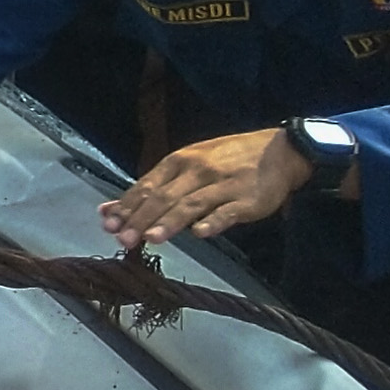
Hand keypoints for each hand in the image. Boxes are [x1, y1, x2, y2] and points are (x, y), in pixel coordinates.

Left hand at [102, 126, 306, 249]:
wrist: (281, 150)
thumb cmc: (227, 159)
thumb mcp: (188, 164)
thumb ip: (152, 187)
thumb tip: (108, 209)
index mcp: (180, 161)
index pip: (147, 185)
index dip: (127, 205)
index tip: (108, 225)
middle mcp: (199, 171)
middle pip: (165, 197)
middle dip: (142, 218)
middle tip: (123, 239)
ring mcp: (224, 185)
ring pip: (192, 204)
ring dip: (170, 222)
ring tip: (151, 238)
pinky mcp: (249, 199)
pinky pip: (229, 211)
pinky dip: (214, 222)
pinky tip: (200, 234)